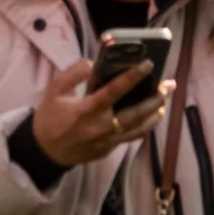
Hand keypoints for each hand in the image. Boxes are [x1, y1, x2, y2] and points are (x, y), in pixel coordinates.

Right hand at [27, 54, 171, 168]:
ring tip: (165, 101)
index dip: (132, 77)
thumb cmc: (50, 117)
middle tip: (168, 86)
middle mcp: (100, 127)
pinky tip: (150, 116)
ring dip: (155, 115)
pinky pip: (131, 137)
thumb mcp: (54, 90)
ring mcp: (106, 141)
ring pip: (139, 130)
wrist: (45, 151)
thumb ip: (73, 73)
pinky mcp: (108, 150)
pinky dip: (143, 126)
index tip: (148, 64)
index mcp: (87, 110)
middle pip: (135, 114)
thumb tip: (94, 64)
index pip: (114, 91)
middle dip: (155, 100)